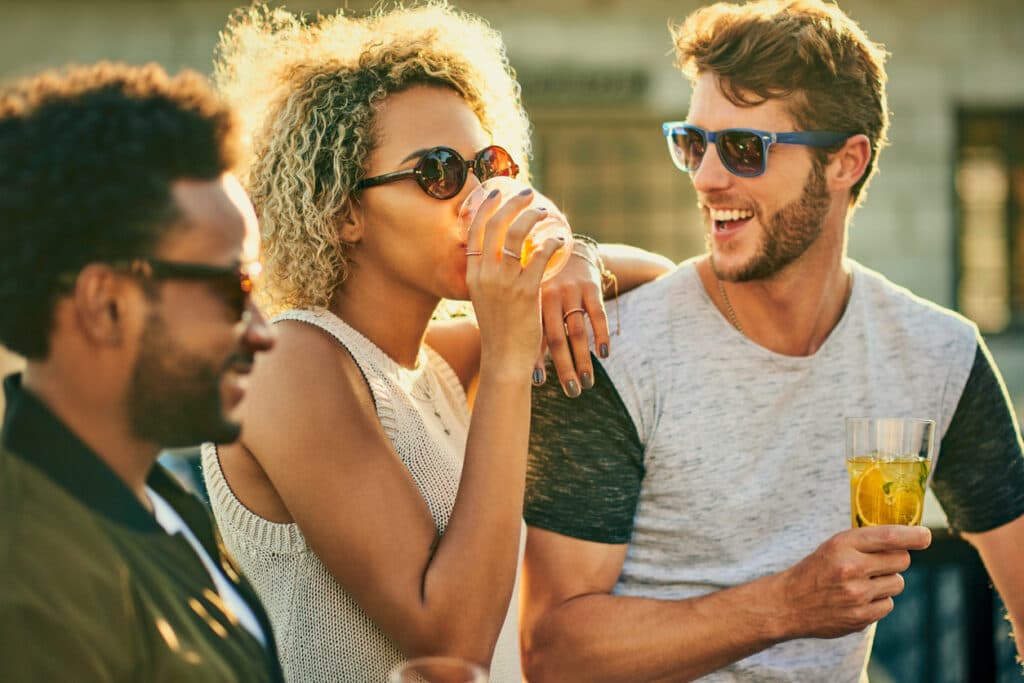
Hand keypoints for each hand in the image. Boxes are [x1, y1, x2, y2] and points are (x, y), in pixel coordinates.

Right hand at [466, 188, 565, 375]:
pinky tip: (559, 239)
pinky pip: (540, 255)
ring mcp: (504, 282)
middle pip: (495, 225)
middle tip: (527, 192)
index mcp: (472, 273)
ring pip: (517, 235)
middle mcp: (485, 273)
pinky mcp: (526, 291)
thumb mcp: (484, 298)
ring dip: (532, 217)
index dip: (486, 206)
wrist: (505, 357)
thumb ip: (489, 275)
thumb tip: (501, 252)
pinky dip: (551, 242)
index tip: (497, 192)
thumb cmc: (499, 328)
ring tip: (545, 212)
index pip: (475, 229)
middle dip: (512, 203)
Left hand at [535, 243, 610, 396]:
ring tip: (588, 383)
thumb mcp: (536, 299)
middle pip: (557, 339)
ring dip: (584, 359)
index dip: (536, 361)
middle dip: (565, 368)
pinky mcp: (590, 286)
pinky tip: (604, 354)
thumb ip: (532, 330)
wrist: (570, 248)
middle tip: (572, 393)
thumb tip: (531, 373)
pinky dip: (601, 335)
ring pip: (578, 331)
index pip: (534, 337)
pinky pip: (598, 314)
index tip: (539, 385)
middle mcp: (549, 297)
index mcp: (530, 301)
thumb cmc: (549, 285)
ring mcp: (571, 291)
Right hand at [773, 525, 931, 639]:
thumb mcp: (833, 546)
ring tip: (863, 583)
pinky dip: (879, 601)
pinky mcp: (860, 617)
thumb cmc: (815, 570)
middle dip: (895, 560)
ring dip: (887, 582)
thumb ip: (865, 542)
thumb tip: (906, 540)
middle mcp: (851, 568)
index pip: (888, 536)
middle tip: (877, 563)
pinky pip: (888, 604)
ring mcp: (857, 595)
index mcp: (842, 545)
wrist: (788, 603)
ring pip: (898, 583)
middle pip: (901, 560)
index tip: (926, 535)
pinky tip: (859, 599)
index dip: (912, 535)